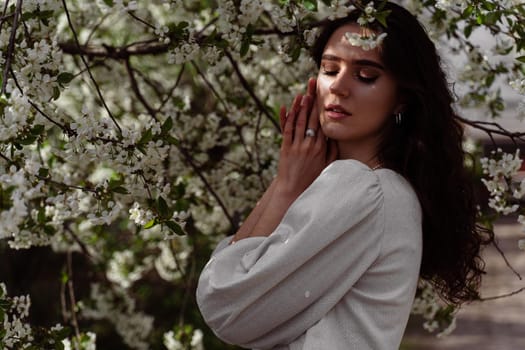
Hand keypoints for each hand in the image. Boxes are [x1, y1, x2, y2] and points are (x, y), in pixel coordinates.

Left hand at [276, 78, 337, 198]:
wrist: (294, 190)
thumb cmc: (312, 178)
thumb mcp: (328, 166)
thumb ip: (333, 150)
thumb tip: (337, 136)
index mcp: (322, 148)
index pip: (322, 123)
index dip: (322, 108)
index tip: (323, 96)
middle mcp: (310, 145)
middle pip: (311, 118)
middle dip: (313, 100)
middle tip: (313, 85)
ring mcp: (297, 146)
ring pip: (299, 122)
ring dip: (301, 106)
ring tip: (304, 93)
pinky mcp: (286, 148)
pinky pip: (286, 130)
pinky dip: (286, 118)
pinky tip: (286, 107)